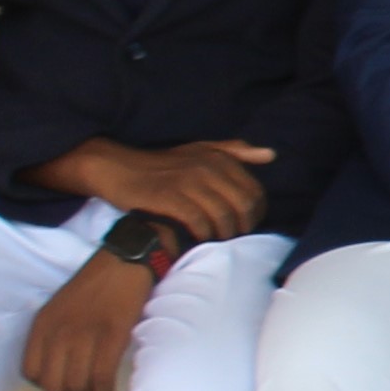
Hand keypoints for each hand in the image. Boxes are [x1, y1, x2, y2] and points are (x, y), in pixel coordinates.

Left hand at [20, 249, 153, 390]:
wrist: (124, 261)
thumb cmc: (95, 284)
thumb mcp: (59, 307)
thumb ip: (53, 334)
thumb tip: (59, 365)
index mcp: (43, 325)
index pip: (31, 373)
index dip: (46, 385)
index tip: (62, 383)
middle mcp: (59, 332)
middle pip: (54, 384)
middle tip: (82, 390)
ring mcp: (86, 334)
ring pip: (78, 384)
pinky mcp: (113, 335)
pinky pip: (103, 376)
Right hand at [38, 138, 273, 245]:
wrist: (118, 168)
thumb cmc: (162, 164)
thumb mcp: (200, 150)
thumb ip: (235, 151)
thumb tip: (271, 155)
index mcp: (220, 158)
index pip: (254, 192)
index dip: (256, 214)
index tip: (246, 226)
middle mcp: (208, 168)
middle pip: (243, 206)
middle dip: (243, 227)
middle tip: (233, 238)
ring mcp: (188, 182)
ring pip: (223, 216)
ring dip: (223, 234)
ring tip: (216, 240)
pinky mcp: (169, 197)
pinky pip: (199, 222)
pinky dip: (203, 234)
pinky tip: (198, 238)